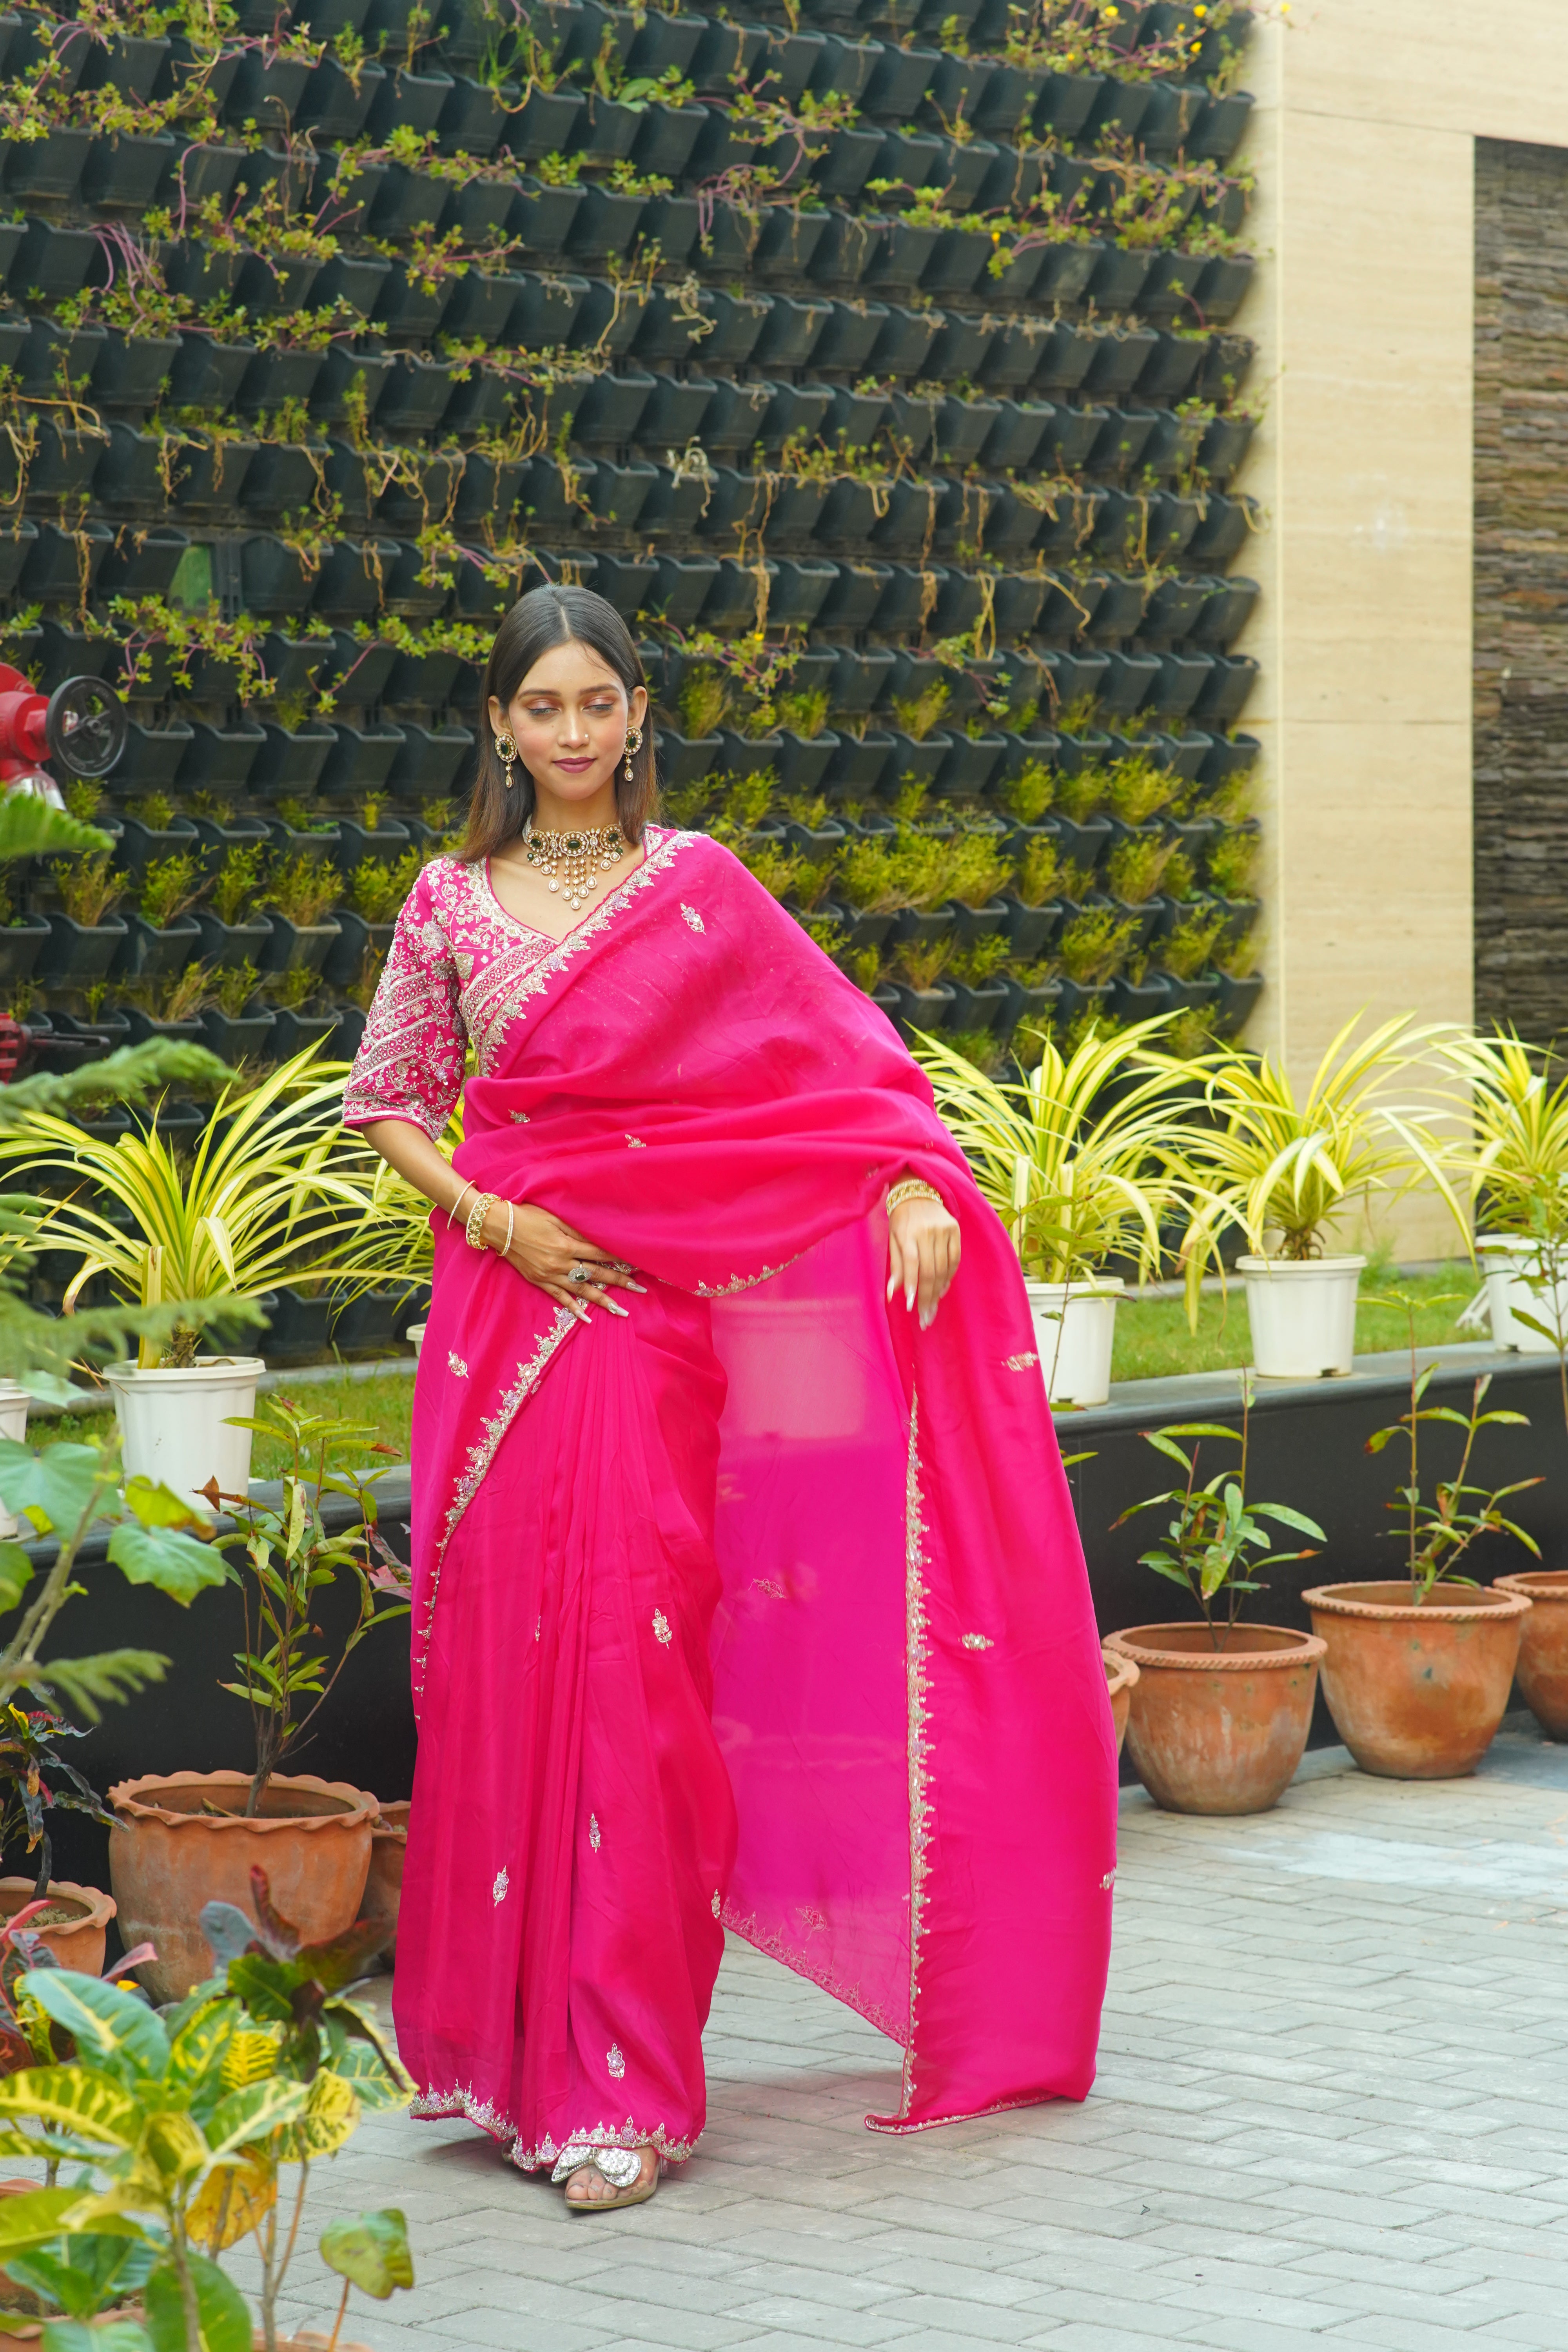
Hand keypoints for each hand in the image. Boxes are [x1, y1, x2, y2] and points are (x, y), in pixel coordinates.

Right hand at [477, 1200, 644, 1321]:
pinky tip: (587, 1318)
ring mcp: (549, 1275)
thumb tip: (599, 1239)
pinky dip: (574, 1309)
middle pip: (596, 1273)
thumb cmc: (528, 1216)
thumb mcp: (555, 1218)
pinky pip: (560, 1298)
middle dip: (620, 1281)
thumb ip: (577, 1231)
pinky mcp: (539, 1282)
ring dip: (603, 1301)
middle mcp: (560, 1263)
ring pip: (582, 1290)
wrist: (498, 1227)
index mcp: (566, 1244)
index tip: (637, 1264)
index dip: (619, 1258)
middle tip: (641, 1288)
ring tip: (622, 1311)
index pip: (599, 1253)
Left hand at [887, 1193, 960, 1330]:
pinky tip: (942, 1290)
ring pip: (943, 1268)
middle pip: (930, 1270)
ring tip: (932, 1310)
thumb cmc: (901, 1220)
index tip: (911, 1307)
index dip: (912, 1285)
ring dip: (938, 1292)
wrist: (918, 1191)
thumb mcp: (892, 1239)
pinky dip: (949, 1277)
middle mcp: (927, 1231)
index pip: (911, 1263)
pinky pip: (955, 1260)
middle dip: (927, 1297)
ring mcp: (943, 1230)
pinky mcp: (955, 1230)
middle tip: (925, 1318)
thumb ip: (895, 1266)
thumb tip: (893, 1295)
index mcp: (907, 1233)